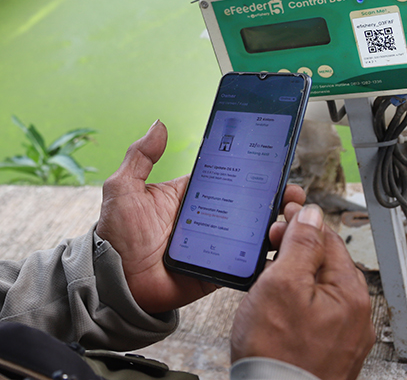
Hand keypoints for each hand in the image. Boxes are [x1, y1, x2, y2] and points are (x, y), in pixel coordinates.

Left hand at [96, 120, 304, 312]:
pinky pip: (247, 263)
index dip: (250, 170)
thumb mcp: (124, 188)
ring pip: (254, 232)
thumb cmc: (116, 234)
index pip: (226, 176)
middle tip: (292, 193)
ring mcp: (215, 244)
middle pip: (248, 204)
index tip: (273, 162)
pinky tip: (280, 247)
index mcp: (188, 194)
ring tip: (291, 218)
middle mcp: (206, 217)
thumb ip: (141, 156)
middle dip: (274, 197)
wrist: (114, 281)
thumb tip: (159, 124)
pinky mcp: (218, 270)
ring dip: (276, 224)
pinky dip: (266, 257)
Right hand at [231, 204, 375, 379]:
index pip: (328, 239)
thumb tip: (311, 215)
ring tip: (268, 282)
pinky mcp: (329, 354)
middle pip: (325, 265)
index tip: (280, 217)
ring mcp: (344, 338)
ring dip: (295, 279)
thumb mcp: (281, 283)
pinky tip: (277, 312)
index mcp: (350, 293)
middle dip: (297, 251)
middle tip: (268, 247)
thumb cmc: (276, 352)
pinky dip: (297, 305)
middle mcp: (355, 316)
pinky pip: (315, 316)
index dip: (300, 224)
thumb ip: (299, 245)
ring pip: (319, 292)